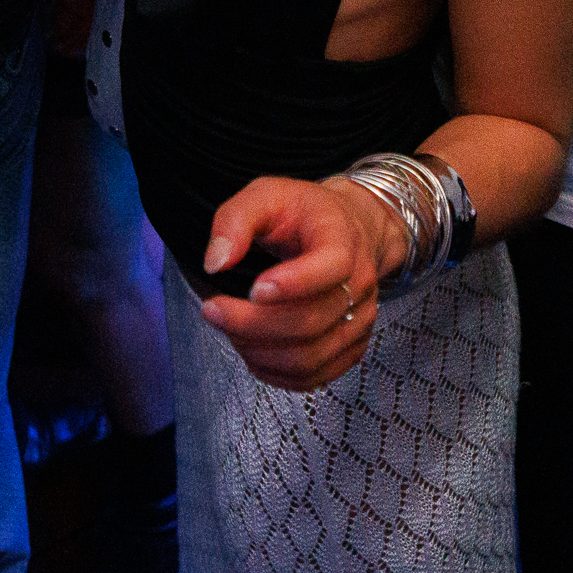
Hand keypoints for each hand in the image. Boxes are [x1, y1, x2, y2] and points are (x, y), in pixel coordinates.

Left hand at [198, 173, 405, 392]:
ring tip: (228, 327)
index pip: (331, 267)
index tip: (251, 289)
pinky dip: (274, 372)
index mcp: (343, 240)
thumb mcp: (266, 195)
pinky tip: (250, 349)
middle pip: (310, 322)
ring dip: (258, 351)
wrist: (347, 230)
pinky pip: (312, 377)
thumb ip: (235, 221)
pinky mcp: (351, 348)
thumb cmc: (303, 213)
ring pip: (309, 358)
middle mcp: (361, 284)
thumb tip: (215, 264)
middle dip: (251, 324)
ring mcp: (359, 320)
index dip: (292, 284)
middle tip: (211, 310)